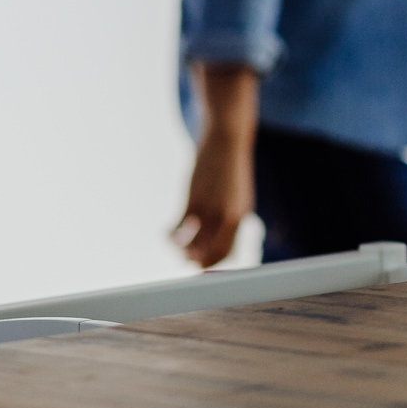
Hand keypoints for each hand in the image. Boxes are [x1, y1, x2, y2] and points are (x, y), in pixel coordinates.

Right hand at [175, 130, 252, 267]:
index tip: (203, 267)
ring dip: (180, 251)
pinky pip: (178, 227)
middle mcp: (227, 216)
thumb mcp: (239, 196)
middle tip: (185, 262)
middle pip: (210, 253)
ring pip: (191, 245)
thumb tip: (222, 239)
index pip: (228, 252)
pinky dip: (169, 235)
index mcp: (241, 216)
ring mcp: (210, 209)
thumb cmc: (232, 171)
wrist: (228, 141)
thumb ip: (233, 217)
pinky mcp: (193, 199)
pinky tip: (166, 232)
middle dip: (196, 262)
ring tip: (176, 248)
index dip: (214, 264)